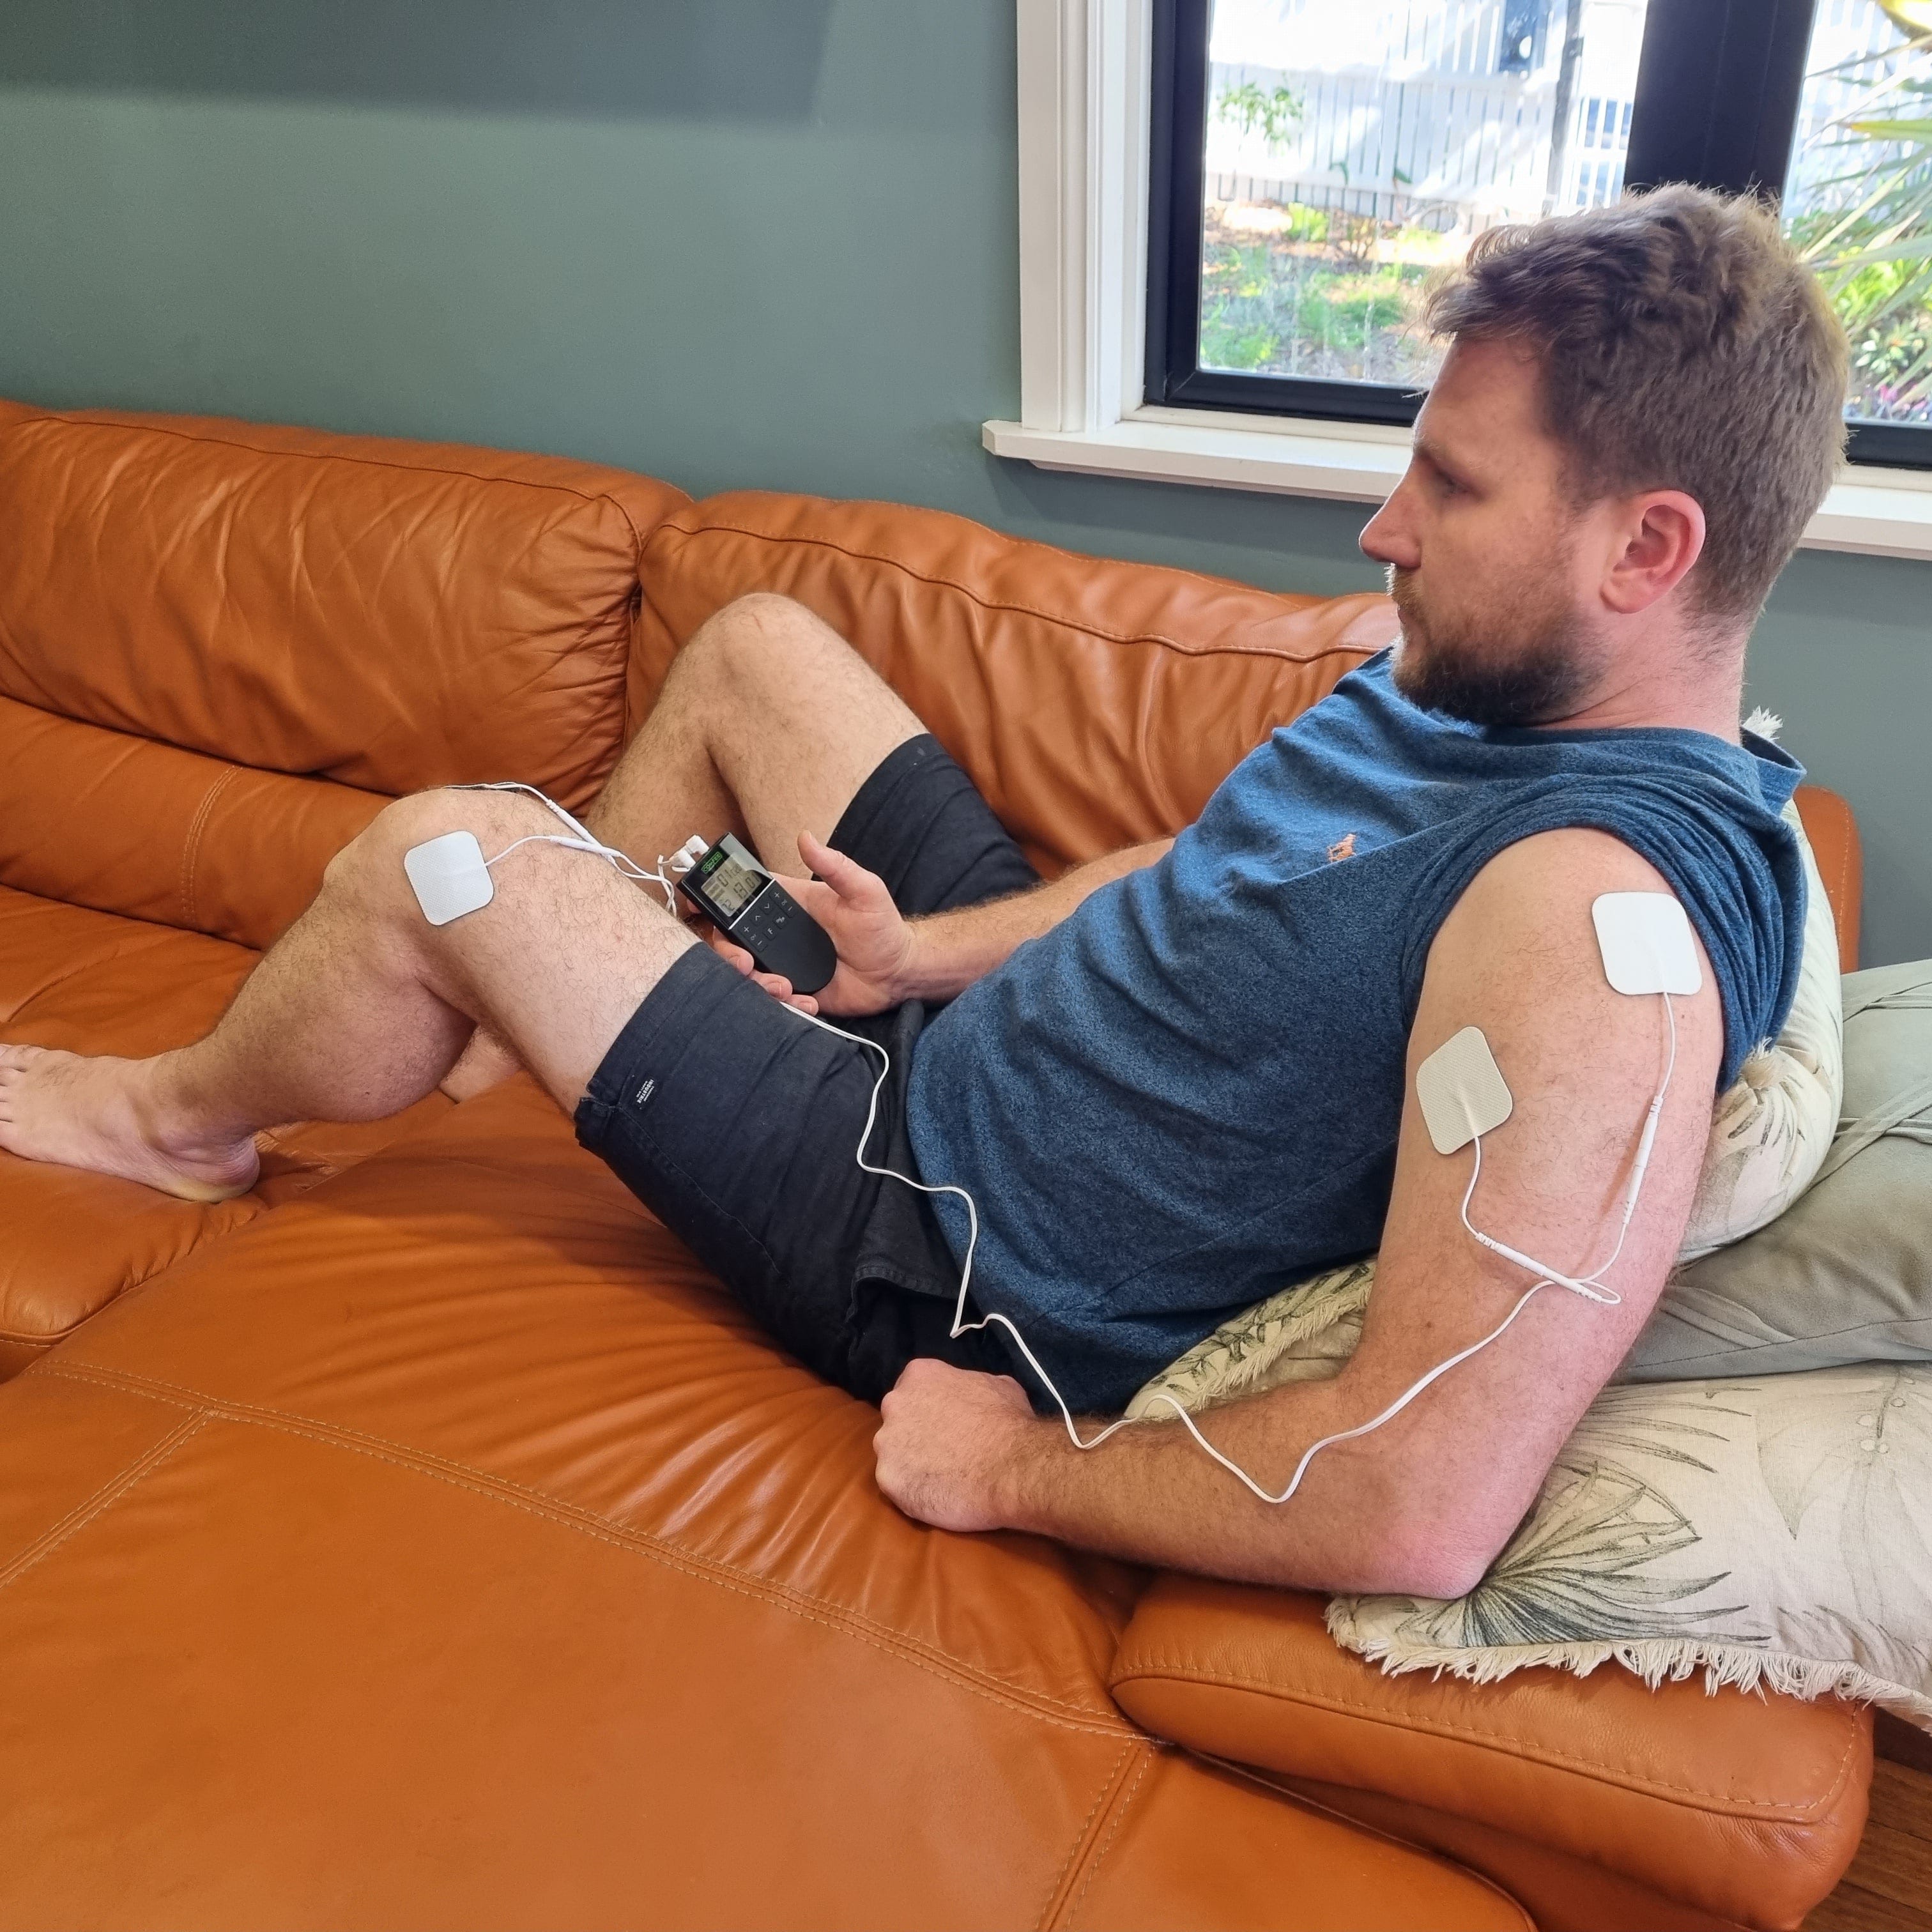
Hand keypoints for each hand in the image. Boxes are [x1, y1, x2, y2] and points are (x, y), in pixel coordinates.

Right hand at [707, 830, 916, 1016]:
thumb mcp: (864, 890)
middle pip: (733, 940)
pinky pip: (772, 1000)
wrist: (897, 973)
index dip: (715, 900)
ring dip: (756, 983)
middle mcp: (779, 933)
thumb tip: (806, 837)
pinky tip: (806, 1001)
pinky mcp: (794, 990)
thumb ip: (835, 866)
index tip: (697, 905)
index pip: (743, 898)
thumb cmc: (882, 927)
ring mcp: (783, 963)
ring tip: (784, 987)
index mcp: (789, 905)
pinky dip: (782, 1004)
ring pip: (746, 973)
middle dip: (728, 953)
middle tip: (744, 962)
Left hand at [873, 1359, 1040, 1532]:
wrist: (1010, 1468)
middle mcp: (895, 1403)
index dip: (930, 1409)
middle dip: (916, 1434)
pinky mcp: (887, 1478)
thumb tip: (973, 1395)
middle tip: (944, 1451)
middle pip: (898, 1421)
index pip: (914, 1389)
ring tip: (943, 1478)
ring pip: (894, 1454)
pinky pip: (897, 1485)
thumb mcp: (999, 1386)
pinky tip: (938, 1495)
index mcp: (919, 1375)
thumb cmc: (1008, 1423)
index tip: (946, 1424)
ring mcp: (887, 1442)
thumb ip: (972, 1385)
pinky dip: (914, 1492)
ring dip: (912, 1464)